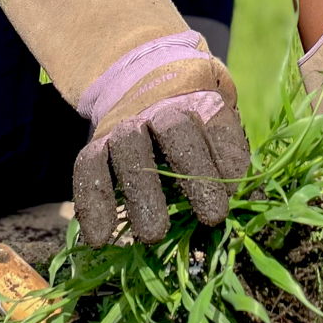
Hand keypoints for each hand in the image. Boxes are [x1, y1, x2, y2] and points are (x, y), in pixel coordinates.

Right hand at [73, 87, 250, 245]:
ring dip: (141, 193)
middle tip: (212, 217)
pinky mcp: (96, 144)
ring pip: (130, 150)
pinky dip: (91, 203)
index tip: (227, 195)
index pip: (218, 124)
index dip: (223, 159)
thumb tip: (234, 193)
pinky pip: (88, 169)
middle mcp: (161, 107)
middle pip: (176, 131)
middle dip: (194, 175)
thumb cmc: (193, 123)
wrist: (138, 85)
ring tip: (152, 235)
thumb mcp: (218, 126)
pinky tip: (99, 238)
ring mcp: (126, 125)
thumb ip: (228, 155)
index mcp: (200, 101)